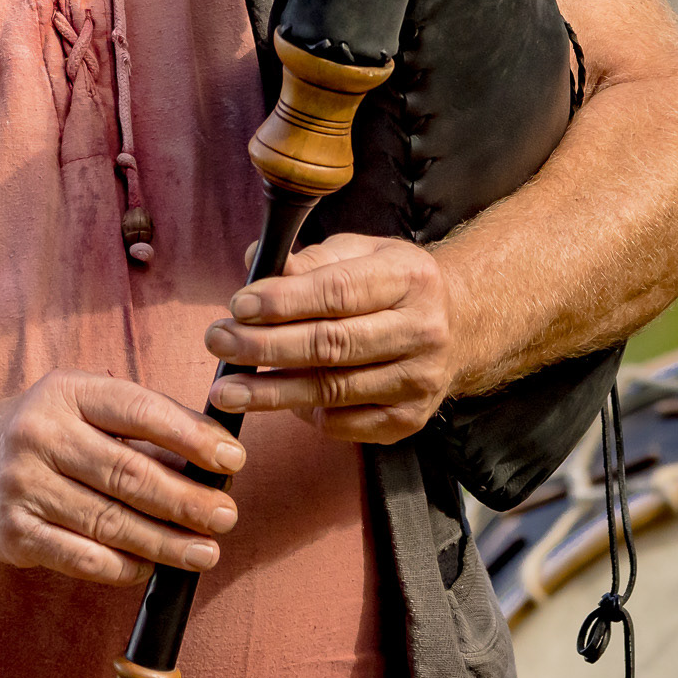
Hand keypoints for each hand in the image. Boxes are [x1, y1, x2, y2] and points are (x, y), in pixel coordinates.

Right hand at [0, 367, 246, 584]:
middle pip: (127, 472)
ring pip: (109, 521)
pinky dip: (123, 566)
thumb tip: (210, 453)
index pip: (137, 410)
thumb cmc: (39, 431)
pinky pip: (81, 557)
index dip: (189, 435)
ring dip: (165, 542)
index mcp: (67, 392)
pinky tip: (152, 568)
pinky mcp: (15, 534)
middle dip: (185, 498)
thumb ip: (135, 422)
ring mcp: (25, 486)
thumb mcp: (77, 403)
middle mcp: (41, 434)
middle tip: (226, 514)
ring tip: (206, 551)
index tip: (231, 458)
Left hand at [203, 234, 454, 442]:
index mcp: (409, 277)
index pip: (338, 292)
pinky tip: (276, 402)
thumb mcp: (358, 253)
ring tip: (226, 388)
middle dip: (266, 347)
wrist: (458, 324)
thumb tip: (255, 261)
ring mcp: (420, 380)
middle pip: (332, 345)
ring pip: (333, 390)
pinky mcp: (411, 420)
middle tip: (218, 344)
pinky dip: (306, 415)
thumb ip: (308, 260)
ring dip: (272, 391)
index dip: (283, 301)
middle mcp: (422, 330)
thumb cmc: (391, 282)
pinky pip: (346, 424)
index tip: (238, 305)